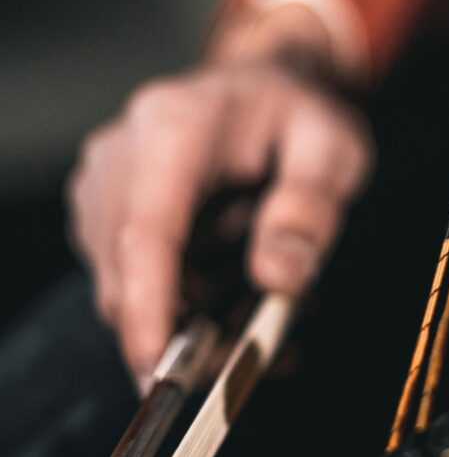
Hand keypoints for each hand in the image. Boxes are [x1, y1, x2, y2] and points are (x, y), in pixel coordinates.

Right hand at [68, 40, 371, 389]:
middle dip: (183, 332)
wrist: (266, 87)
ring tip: (262, 325)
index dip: (148, 307)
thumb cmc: (300, 114)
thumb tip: (276, 277)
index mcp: (177, 128)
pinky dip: (179, 305)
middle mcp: (123, 153)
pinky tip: (232, 304)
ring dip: (188, 322)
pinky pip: (130, 278)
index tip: (157, 369)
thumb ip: (309, 209)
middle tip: (255, 359)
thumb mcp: (333, 150)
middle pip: (126, 270)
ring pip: (124, 285)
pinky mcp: (106, 209)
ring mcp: (106, 182)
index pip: (146, 230)